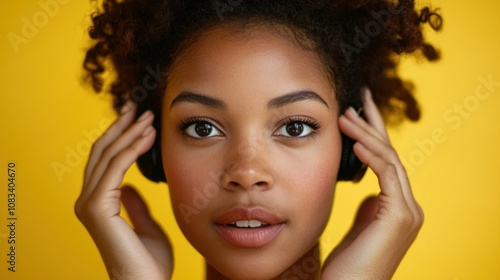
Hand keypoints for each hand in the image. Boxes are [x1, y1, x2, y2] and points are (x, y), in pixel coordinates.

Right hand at [74, 102, 172, 279]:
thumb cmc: (149, 261)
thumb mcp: (146, 224)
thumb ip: (135, 205)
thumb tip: (130, 187)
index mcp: (98, 204)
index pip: (106, 161)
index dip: (120, 137)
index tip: (138, 119)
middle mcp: (88, 201)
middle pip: (101, 153)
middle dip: (120, 127)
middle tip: (137, 107)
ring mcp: (89, 204)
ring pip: (106, 156)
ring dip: (128, 132)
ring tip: (147, 116)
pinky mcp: (96, 208)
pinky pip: (115, 168)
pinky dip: (131, 148)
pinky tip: (147, 135)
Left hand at [322, 88, 423, 278]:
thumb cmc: (349, 263)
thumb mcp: (359, 224)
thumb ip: (368, 204)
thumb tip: (366, 186)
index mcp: (398, 206)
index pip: (387, 161)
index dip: (374, 134)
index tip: (358, 111)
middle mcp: (409, 206)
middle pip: (392, 154)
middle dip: (375, 124)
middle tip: (359, 98)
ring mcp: (408, 211)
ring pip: (391, 160)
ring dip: (367, 135)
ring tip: (345, 116)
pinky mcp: (400, 217)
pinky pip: (388, 176)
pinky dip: (373, 156)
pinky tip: (357, 142)